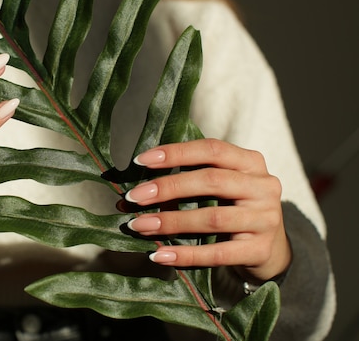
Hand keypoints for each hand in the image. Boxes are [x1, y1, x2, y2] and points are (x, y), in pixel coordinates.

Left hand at [125, 138, 290, 283]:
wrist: (271, 248)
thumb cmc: (233, 207)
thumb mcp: (220, 186)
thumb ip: (187, 180)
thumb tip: (134, 192)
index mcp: (251, 162)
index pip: (211, 149)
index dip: (176, 153)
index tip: (141, 161)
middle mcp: (263, 186)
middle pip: (211, 181)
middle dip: (167, 188)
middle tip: (134, 197)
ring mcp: (265, 219)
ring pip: (212, 218)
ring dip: (170, 222)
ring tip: (139, 225)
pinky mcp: (260, 250)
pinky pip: (217, 253)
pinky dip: (186, 255)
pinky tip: (160, 255)